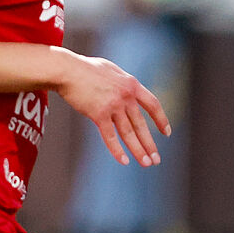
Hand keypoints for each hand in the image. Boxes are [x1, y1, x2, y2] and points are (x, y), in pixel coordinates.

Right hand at [54, 50, 170, 165]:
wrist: (67, 69)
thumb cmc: (86, 68)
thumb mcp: (112, 70)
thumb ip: (123, 82)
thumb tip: (129, 91)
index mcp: (132, 84)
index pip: (153, 104)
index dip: (161, 120)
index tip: (166, 133)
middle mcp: (126, 96)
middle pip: (141, 124)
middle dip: (150, 144)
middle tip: (156, 160)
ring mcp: (113, 106)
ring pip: (129, 133)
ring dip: (138, 150)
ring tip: (147, 164)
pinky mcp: (98, 114)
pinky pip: (110, 136)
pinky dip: (117, 150)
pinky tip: (124, 161)